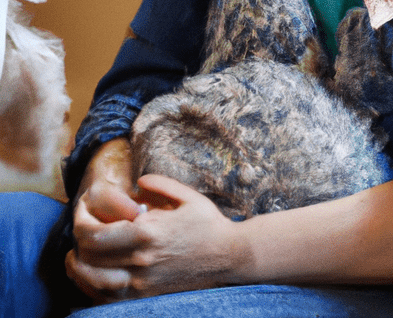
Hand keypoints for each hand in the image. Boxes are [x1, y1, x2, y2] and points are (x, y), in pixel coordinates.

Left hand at [68, 172, 239, 299]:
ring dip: (77, 269)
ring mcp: (142, 282)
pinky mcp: (145, 295)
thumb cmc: (209, 223)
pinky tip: (89, 277)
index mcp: (148, 232)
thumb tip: (137, 183)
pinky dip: (91, 289)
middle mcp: (140, 259)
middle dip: (76, 240)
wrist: (228, 255)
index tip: (81, 209)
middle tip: (78, 228)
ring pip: (93, 281)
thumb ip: (160, 185)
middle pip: (89, 256)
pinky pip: (108, 298)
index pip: (96, 233)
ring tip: (74, 256)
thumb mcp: (188, 196)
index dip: (80, 220)